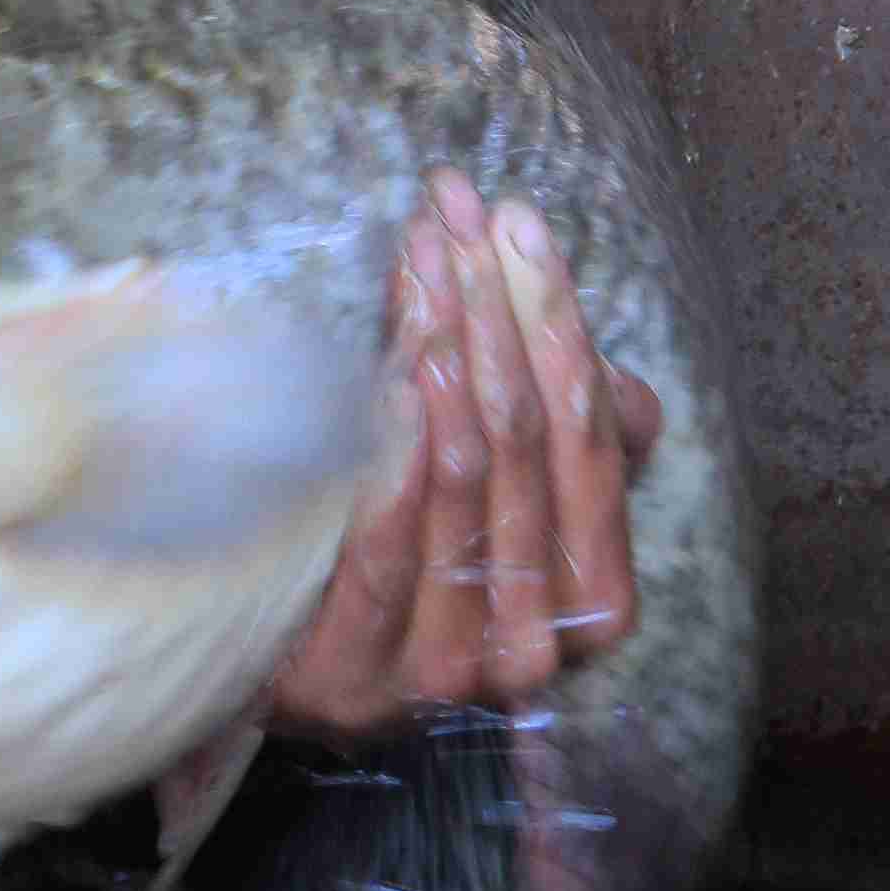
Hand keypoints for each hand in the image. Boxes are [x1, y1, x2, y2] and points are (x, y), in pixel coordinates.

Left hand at [266, 167, 664, 738]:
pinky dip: (394, 450)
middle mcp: (536, 645)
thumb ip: (558, 443)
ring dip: (443, 346)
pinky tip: (391, 373)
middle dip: (494, 308)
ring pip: (466, 473)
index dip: (555, 317)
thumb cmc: (394, 551)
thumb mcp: (491, 488)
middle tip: (451, 212)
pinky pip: (387, 545)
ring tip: (418, 257)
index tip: (511, 219)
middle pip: (528, 439)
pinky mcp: (355, 678)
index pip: (591, 434)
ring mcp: (446, 670)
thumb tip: (624, 391)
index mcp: (592, 600)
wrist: (264, 659)